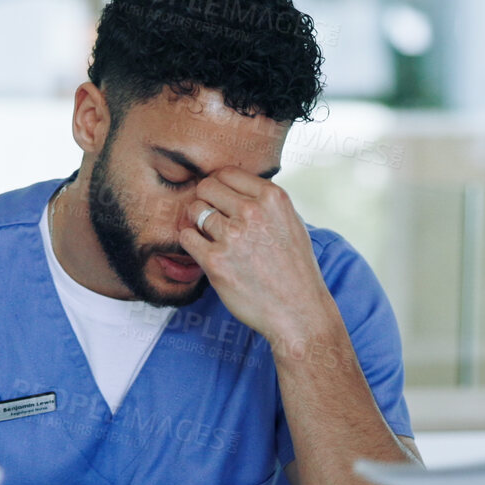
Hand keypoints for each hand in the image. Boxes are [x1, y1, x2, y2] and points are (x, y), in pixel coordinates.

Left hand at [180, 168, 337, 346]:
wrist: (298, 311)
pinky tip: (205, 252)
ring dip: (198, 224)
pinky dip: (191, 242)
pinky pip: (186, 237)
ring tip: (211, 239)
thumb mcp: (290, 222)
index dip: (219, 186)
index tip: (221, 202)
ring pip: (194, 211)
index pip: (227, 172)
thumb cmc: (294, 269)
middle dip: (205, 201)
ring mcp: (232, 236)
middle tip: (211, 219)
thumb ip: (263, 201)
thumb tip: (230, 186)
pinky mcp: (215, 261)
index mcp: (272, 197)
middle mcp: (252, 212)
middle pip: (206, 187)